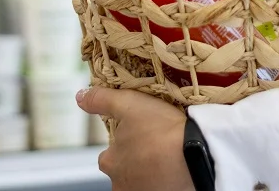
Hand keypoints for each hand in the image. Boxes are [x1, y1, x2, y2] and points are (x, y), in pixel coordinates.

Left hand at [77, 87, 195, 190]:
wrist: (198, 155)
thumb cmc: (161, 131)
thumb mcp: (129, 104)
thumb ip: (102, 100)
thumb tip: (80, 96)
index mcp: (110, 162)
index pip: (108, 155)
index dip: (123, 143)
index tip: (140, 134)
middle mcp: (120, 185)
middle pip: (124, 171)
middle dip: (136, 161)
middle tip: (157, 145)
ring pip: (141, 181)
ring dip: (150, 171)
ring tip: (169, 155)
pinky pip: (159, 186)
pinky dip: (165, 179)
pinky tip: (176, 167)